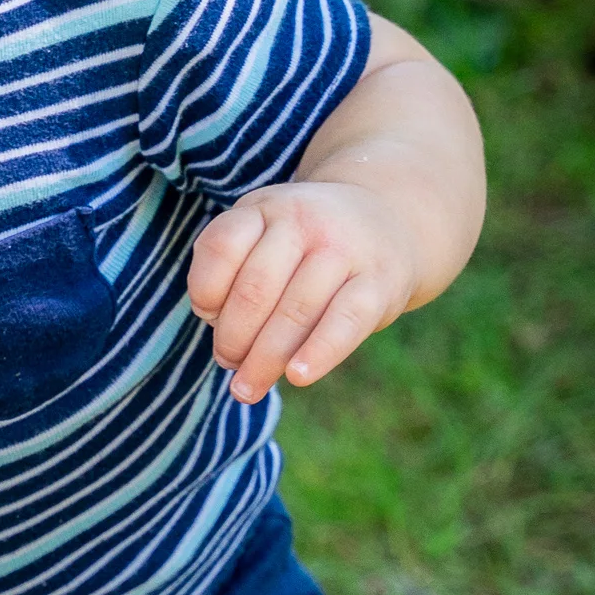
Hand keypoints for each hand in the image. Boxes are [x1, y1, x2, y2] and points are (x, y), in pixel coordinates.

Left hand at [188, 180, 418, 405]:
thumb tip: (217, 325)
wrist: (389, 219)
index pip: (222, 247)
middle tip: (229, 362)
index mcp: (266, 208)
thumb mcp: (266, 231)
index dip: (205, 289)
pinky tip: (296, 377)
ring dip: (264, 359)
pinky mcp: (379, 283)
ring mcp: (345, 249)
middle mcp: (304, 221)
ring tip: (248, 387)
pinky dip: (318, 353)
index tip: (207, 314)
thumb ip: (234, 268)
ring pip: (294, 312)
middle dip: (233, 338)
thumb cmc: (308, 241)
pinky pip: (344, 322)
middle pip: (255, 290)